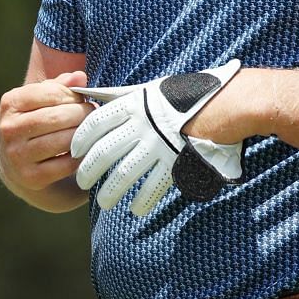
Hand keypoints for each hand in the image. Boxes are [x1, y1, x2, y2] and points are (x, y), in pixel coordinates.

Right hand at [0, 71, 92, 205]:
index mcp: (10, 104)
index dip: (73, 95)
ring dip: (85, 134)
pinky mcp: (31, 177)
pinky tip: (85, 149)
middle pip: (58, 117)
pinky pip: (67, 163)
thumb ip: (59, 86)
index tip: (83, 100)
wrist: (15, 167)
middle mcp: (9, 129)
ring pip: (64, 140)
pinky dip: (81, 156)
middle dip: (83, 115)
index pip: (49, 93)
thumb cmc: (34, 126)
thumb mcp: (39, 102)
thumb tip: (80, 77)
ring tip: (92, 130)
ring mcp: (18, 155)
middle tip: (95, 115)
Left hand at [69, 60, 247, 215]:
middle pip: (103, 153)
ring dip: (110, 192)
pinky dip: (142, 200)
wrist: (225, 105)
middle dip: (87, 171)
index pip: (94, 124)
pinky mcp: (174, 162)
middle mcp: (140, 126)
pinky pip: (153, 186)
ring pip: (123, 174)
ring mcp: (157, 145)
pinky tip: (136, 209)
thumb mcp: (151, 90)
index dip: (80, 140)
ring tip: (103, 203)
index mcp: (132, 105)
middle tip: (81, 183)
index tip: (73, 152)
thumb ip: (126, 98)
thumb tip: (98, 99)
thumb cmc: (186, 95)